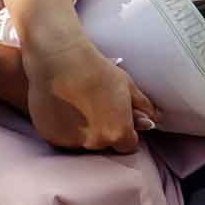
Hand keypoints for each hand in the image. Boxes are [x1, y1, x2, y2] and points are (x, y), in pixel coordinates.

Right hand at [24, 41, 154, 152]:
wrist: (60, 59)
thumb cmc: (96, 70)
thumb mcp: (127, 86)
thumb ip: (142, 107)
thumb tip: (153, 121)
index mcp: (118, 133)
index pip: (127, 145)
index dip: (124, 131)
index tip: (116, 117)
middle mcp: (96, 142)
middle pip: (105, 145)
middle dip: (103, 131)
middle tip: (95, 108)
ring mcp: (72, 141)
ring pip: (83, 143)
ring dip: (83, 132)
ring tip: (77, 107)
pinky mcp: (50, 136)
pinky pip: (62, 138)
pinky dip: (64, 129)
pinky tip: (63, 109)